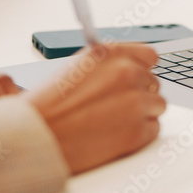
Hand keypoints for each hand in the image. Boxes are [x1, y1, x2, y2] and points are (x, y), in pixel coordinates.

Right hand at [27, 43, 165, 174]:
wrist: (34, 138)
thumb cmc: (46, 107)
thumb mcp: (76, 69)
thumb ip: (108, 66)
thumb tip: (133, 70)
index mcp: (110, 53)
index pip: (149, 56)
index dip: (141, 70)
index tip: (135, 80)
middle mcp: (126, 73)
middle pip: (153, 83)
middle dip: (138, 95)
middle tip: (112, 108)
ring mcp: (135, 102)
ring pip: (158, 106)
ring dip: (141, 115)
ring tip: (112, 122)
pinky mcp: (138, 131)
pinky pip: (153, 129)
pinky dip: (138, 135)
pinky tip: (113, 135)